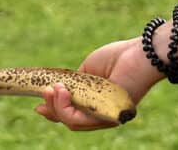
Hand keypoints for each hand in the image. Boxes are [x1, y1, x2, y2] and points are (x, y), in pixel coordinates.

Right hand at [35, 37, 164, 130]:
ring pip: (73, 122)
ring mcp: (107, 118)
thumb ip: (73, 84)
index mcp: (95, 104)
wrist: (140, 55)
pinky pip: (82, 120)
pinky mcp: (111, 117)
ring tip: (52, 89)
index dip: (53, 111)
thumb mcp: (87, 71)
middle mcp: (101, 115)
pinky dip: (66, 107)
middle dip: (52, 108)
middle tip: (44, 91)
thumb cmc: (117, 58)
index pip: (72, 115)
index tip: (37, 106)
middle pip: (70, 121)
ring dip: (57, 106)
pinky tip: (61, 91)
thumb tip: (57, 90)